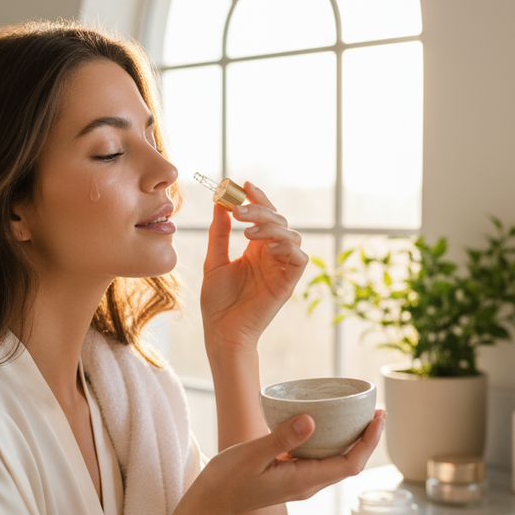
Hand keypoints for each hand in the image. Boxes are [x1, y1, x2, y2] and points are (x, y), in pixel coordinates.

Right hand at [192, 409, 386, 514]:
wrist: (211, 502)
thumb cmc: (228, 480)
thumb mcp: (253, 455)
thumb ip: (282, 438)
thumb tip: (312, 420)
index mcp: (304, 481)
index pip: (350, 464)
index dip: (368, 442)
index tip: (378, 418)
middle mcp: (308, 484)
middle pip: (349, 463)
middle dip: (367, 439)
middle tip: (377, 411)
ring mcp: (300, 482)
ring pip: (336, 462)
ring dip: (352, 441)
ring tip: (359, 415)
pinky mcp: (291, 476)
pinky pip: (319, 459)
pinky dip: (330, 442)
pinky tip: (325, 425)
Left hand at [201, 182, 309, 349]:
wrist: (221, 331)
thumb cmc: (217, 301)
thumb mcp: (215, 260)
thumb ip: (219, 233)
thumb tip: (219, 202)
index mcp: (255, 249)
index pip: (264, 216)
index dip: (258, 198)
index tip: (244, 184)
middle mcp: (271, 255)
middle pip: (278, 221)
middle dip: (260, 210)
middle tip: (238, 210)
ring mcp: (281, 268)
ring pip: (291, 235)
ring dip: (271, 227)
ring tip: (247, 231)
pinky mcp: (288, 283)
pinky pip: (299, 259)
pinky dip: (287, 247)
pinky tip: (266, 246)